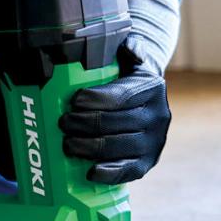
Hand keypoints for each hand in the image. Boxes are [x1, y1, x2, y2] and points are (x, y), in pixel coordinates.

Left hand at [59, 45, 170, 184]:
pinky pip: (128, 171)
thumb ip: (126, 50)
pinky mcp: (147, 162)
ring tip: (67, 143)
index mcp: (151, 87)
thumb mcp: (128, 59)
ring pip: (118, 148)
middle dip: (84, 124)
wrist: (145, 102)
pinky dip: (108, 173)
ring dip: (88, 147)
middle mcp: (158, 116)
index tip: (75, 100)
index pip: (121, 96)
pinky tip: (90, 171)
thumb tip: (128, 47)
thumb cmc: (126, 79)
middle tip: (63, 123)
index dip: (96, 100)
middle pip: (115, 123)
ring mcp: (154, 142)